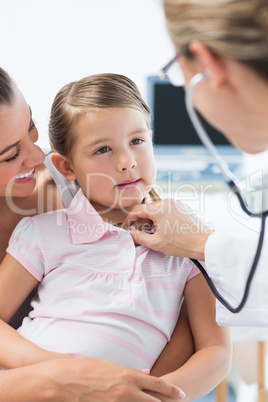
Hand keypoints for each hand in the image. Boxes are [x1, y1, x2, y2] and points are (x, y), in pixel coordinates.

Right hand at [36, 358, 184, 400]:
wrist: (63, 380)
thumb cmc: (86, 369)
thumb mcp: (111, 366)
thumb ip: (131, 372)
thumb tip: (147, 373)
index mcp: (129, 376)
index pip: (158, 384)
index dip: (172, 390)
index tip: (182, 393)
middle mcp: (127, 391)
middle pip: (155, 401)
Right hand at [124, 198, 211, 259]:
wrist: (203, 242)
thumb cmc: (182, 243)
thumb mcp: (156, 243)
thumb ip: (139, 237)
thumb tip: (129, 233)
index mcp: (159, 209)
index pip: (138, 210)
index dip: (130, 218)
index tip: (128, 225)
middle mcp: (167, 202)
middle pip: (148, 209)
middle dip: (143, 220)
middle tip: (142, 232)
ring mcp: (176, 203)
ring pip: (157, 209)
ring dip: (153, 219)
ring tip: (156, 232)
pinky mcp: (182, 206)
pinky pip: (167, 209)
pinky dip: (163, 217)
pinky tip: (166, 229)